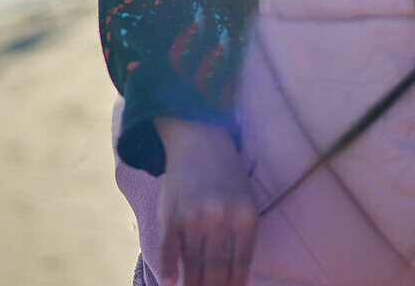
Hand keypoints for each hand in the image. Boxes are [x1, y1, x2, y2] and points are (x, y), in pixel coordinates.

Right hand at [154, 118, 257, 285]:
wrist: (200, 143)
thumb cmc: (227, 180)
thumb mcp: (245, 204)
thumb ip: (242, 240)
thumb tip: (235, 281)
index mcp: (245, 218)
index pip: (240, 266)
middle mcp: (221, 219)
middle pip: (216, 269)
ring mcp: (194, 216)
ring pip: (193, 264)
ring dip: (192, 285)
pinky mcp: (172, 214)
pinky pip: (169, 248)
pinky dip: (169, 268)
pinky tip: (170, 283)